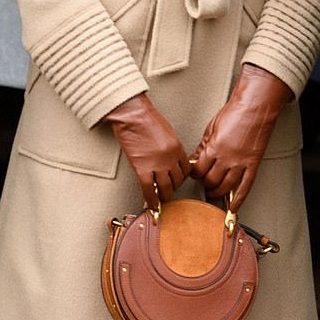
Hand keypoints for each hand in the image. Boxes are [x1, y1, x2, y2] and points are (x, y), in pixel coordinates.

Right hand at [104, 93, 190, 207]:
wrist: (132, 115)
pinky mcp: (142, 168)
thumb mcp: (166, 132)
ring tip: (161, 198)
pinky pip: (148, 189)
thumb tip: (168, 159)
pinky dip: (151, 199)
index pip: (186, 170)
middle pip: (177, 180)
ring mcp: (157, 164)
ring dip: (164, 195)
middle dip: (173, 187)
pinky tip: (151, 205)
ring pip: (165, 187)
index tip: (177, 180)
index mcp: (177, 148)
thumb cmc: (146, 118)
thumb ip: (170, 147)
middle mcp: (170, 158)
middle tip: (168, 190)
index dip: (181, 177)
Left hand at [191, 63, 291, 211]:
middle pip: (211, 180)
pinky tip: (233, 207)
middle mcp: (227, 158)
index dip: (195, 173)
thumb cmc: (235, 112)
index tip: (195, 173)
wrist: (256, 106)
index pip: (198, 169)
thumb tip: (196, 159)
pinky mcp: (253, 164)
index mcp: (214, 148)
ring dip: (217, 192)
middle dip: (205, 183)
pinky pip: (245, 187)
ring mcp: (241, 163)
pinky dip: (238, 199)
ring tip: (214, 192)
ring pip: (226, 187)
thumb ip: (204, 146)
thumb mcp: (211, 127)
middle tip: (204, 182)